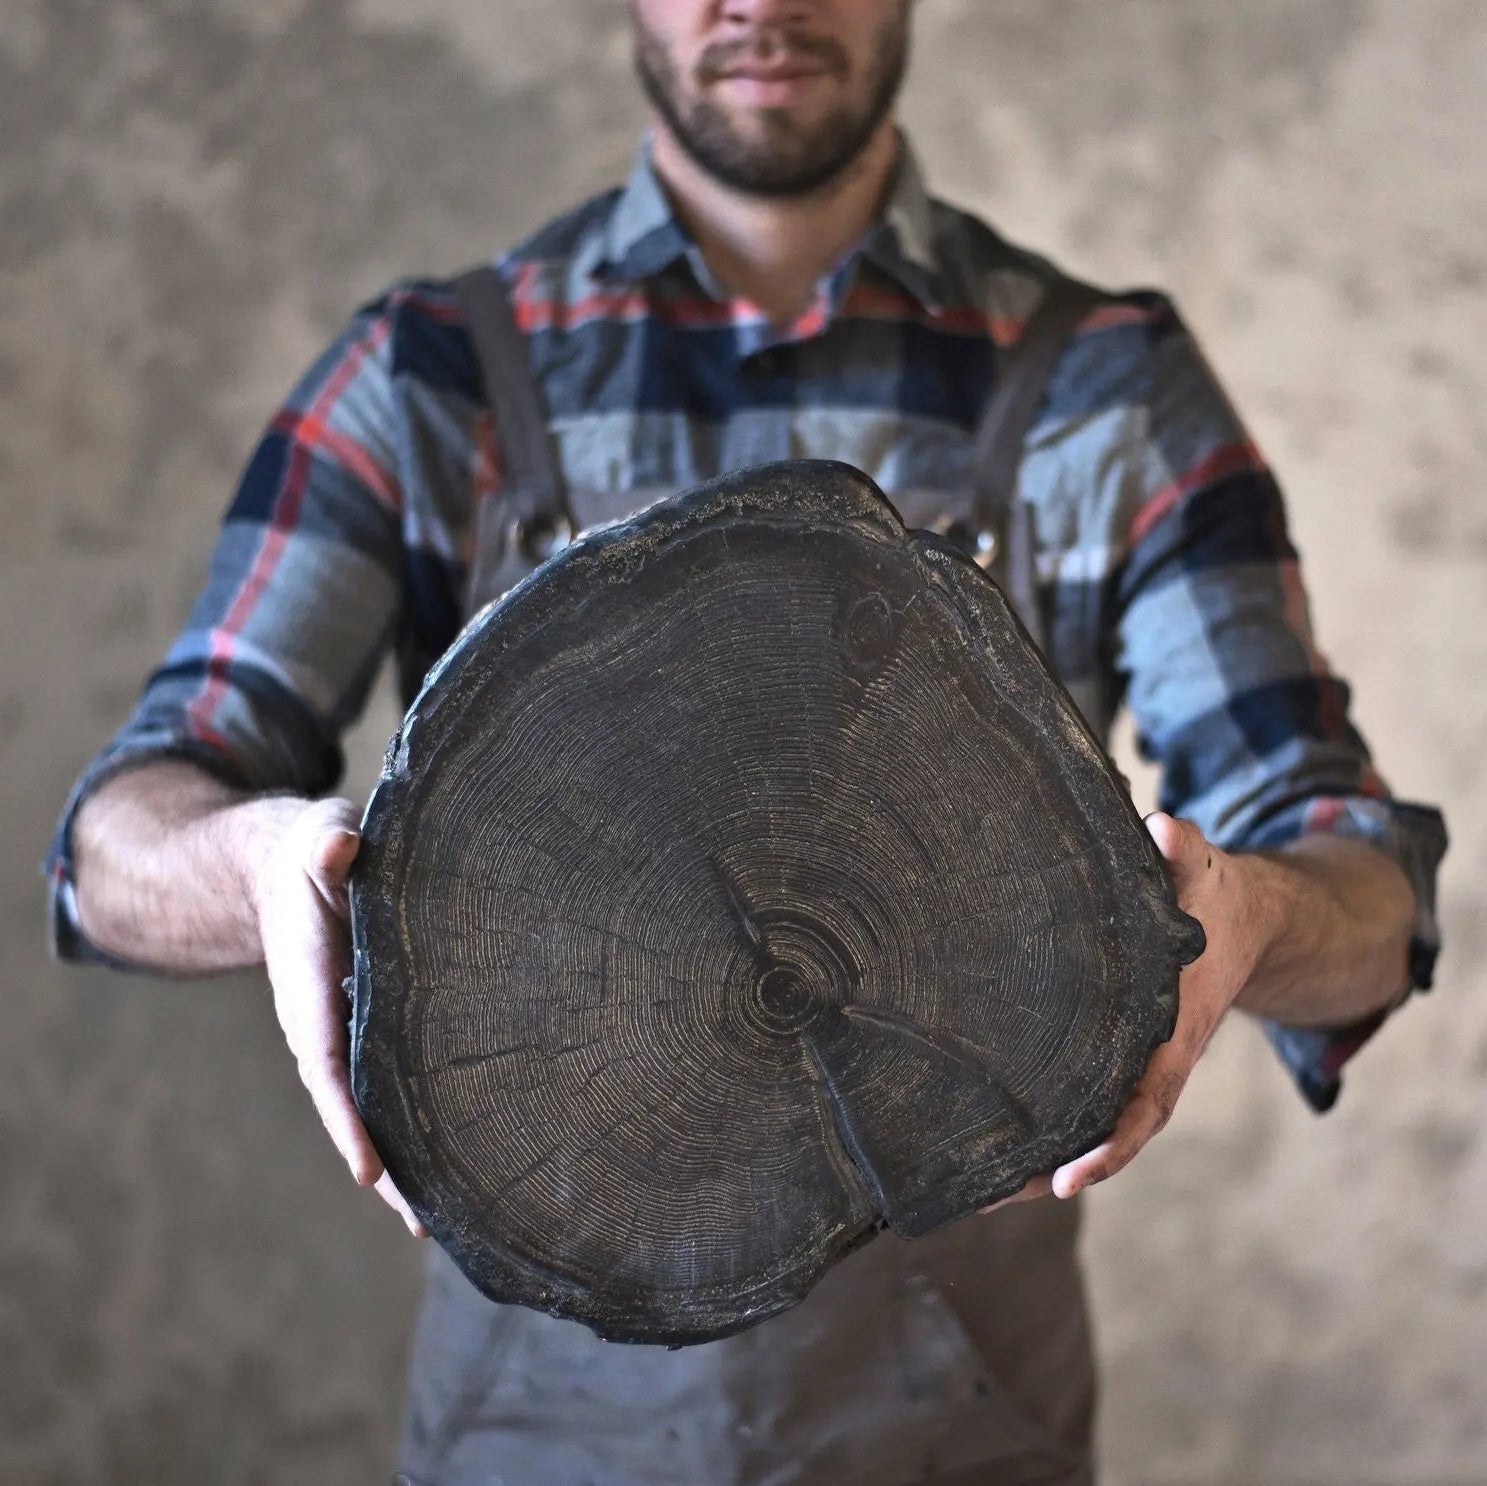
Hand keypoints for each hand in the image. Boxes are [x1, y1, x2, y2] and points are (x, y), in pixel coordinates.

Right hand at [251, 797, 426, 1236]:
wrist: (294, 865)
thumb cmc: (315, 851)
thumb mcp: (318, 838)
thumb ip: (327, 845)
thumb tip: (338, 847)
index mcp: (306, 987)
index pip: (325, 1063)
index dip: (346, 1119)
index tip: (367, 1171)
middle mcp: (322, 1023)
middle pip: (350, 1107)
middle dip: (382, 1165)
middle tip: (421, 1222)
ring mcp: (343, 1031)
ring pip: (371, 1105)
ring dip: (402, 1158)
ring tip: (443, 1217)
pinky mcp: (367, 1027)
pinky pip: (387, 1082)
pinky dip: (414, 1120)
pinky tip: (458, 1156)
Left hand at [982, 811, 1265, 1211]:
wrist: (1241, 920)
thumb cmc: (1213, 897)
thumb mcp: (1205, 870)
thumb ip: (1186, 852)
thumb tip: (1165, 830)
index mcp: (1176, 1030)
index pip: (1145, 1101)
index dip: (1109, 1144)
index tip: (1066, 1178)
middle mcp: (1153, 1059)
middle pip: (1105, 1134)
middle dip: (1051, 1169)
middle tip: (986, 1195)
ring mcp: (1134, 1063)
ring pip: (1088, 1126)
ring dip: (1035, 1160)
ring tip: (972, 1187)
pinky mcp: (1113, 1054)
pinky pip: (1081, 1101)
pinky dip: (1044, 1128)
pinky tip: (990, 1142)